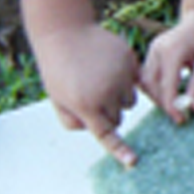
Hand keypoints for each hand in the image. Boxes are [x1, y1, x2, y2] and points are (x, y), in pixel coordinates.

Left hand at [32, 23, 139, 166]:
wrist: (65, 33)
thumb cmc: (58, 68)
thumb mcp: (57, 100)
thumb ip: (72, 122)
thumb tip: (93, 128)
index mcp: (86, 104)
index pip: (107, 134)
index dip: (120, 150)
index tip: (133, 161)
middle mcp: (106, 91)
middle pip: (118, 116)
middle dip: (108, 112)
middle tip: (91, 95)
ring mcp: (120, 74)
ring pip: (129, 100)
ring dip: (119, 96)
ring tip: (100, 80)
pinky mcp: (129, 60)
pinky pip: (135, 79)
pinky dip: (125, 77)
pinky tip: (108, 66)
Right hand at [139, 11, 193, 123]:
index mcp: (173, 50)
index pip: (167, 85)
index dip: (172, 106)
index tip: (182, 119)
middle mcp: (157, 49)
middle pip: (152, 85)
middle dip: (164, 103)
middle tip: (180, 116)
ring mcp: (152, 50)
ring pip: (146, 82)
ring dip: (158, 97)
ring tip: (175, 106)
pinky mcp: (152, 53)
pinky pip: (147, 76)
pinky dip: (156, 88)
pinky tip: (169, 95)